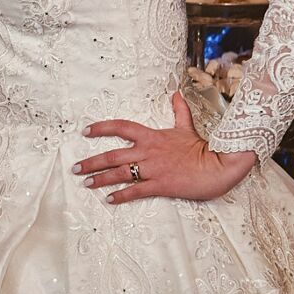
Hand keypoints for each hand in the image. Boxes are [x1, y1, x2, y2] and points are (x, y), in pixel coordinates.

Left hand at [74, 93, 256, 204]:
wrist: (218, 165)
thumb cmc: (202, 147)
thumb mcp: (187, 126)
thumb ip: (179, 111)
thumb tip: (176, 94)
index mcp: (151, 136)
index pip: (121, 127)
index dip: (101, 128)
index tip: (85, 131)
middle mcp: (147, 152)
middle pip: (113, 155)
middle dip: (92, 162)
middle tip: (75, 168)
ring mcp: (152, 169)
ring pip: (119, 173)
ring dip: (100, 179)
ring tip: (86, 183)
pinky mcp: (160, 185)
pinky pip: (136, 191)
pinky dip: (120, 196)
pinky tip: (108, 200)